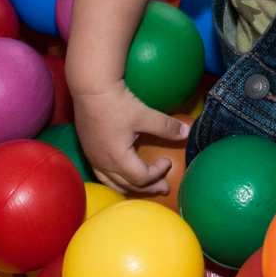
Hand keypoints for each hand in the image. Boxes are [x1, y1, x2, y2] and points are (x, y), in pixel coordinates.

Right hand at [72, 80, 190, 194]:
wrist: (90, 88)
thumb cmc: (116, 102)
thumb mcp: (144, 115)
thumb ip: (166, 126)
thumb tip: (187, 132)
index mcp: (117, 158)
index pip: (141, 177)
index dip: (158, 173)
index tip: (167, 161)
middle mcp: (103, 163)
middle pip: (128, 185)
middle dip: (148, 188)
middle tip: (164, 188)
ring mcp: (93, 158)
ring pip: (112, 183)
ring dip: (131, 187)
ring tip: (143, 187)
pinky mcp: (88, 150)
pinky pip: (102, 175)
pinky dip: (116, 180)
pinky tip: (122, 174)